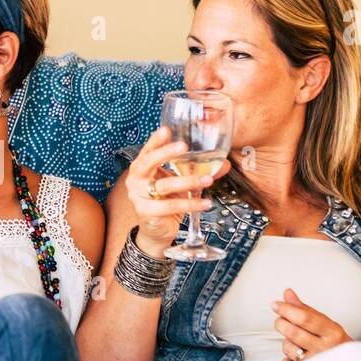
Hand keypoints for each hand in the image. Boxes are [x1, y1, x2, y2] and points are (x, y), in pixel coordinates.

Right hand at [125, 129, 230, 253]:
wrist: (157, 230)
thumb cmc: (167, 201)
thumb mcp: (181, 183)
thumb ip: (198, 172)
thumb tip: (224, 164)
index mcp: (142, 168)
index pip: (147, 150)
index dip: (156, 140)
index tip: (167, 130)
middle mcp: (136, 180)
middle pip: (148, 163)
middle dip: (165, 153)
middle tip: (183, 147)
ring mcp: (138, 196)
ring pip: (164, 186)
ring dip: (188, 181)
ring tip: (208, 180)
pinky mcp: (146, 212)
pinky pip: (170, 206)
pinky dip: (190, 204)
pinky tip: (205, 202)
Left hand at [273, 288, 350, 360]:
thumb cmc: (334, 343)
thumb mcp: (324, 324)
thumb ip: (304, 309)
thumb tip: (287, 293)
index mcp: (332, 332)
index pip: (305, 318)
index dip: (287, 310)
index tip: (275, 305)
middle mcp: (326, 348)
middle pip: (293, 332)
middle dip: (281, 324)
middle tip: (280, 320)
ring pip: (288, 348)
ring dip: (286, 342)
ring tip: (296, 342)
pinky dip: (287, 359)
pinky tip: (298, 356)